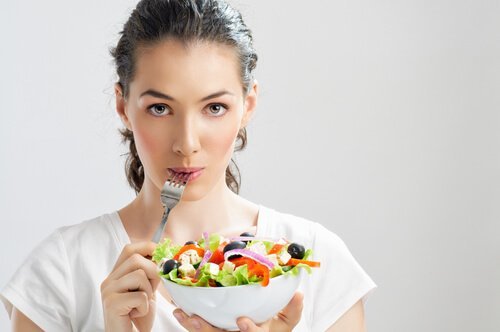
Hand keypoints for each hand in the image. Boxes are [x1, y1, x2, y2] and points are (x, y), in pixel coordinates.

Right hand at [101, 242, 160, 331]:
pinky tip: (137, 314)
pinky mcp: (112, 304)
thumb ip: (150, 272)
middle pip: (136, 259)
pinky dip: (145, 307)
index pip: (130, 249)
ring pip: (139, 275)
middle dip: (152, 272)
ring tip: (142, 305)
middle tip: (152, 290)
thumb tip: (166, 254)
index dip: (148, 248)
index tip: (162, 257)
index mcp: (116, 274)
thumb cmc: (139, 316)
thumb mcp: (147, 289)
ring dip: (149, 291)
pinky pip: (140, 296)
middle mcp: (108, 280)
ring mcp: (108, 291)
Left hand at [173, 291, 303, 330]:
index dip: (249, 331)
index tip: (241, 320)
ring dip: (193, 326)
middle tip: (196, 319)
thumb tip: (298, 293)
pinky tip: (180, 310)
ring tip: (182, 313)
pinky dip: (189, 321)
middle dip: (207, 331)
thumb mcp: (286, 323)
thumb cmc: (273, 329)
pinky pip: (200, 331)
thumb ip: (292, 310)